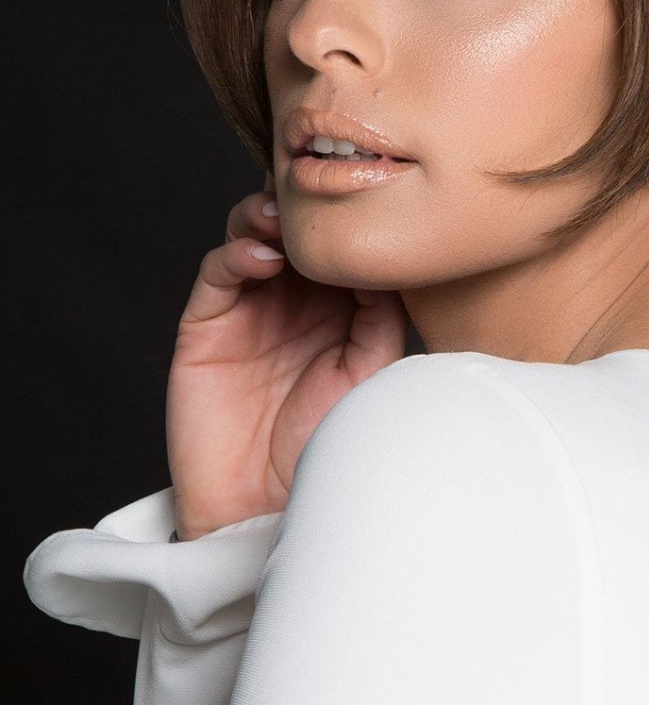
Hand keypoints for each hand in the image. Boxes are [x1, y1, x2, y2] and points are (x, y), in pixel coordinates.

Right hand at [165, 171, 409, 539]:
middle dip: (304, 210)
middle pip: (295, 233)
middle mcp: (293, 301)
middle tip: (319, 196)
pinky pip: (218, 274)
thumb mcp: (371, 375)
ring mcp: (248, 309)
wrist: (270, 507)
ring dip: (265, 218)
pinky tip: (260, 256)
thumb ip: (381, 318)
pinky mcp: (207, 325)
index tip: (366, 201)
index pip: (340, 246)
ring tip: (283, 218)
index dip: (348, 221)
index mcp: (339, 308)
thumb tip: (386, 260)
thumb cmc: (329, 445)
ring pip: (252, 238)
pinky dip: (235, 255)